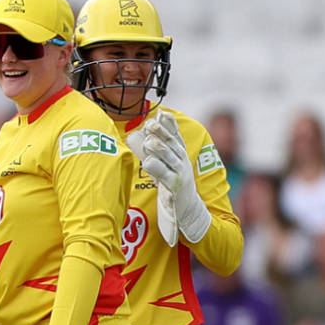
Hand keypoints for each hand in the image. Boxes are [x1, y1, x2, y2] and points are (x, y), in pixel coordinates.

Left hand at [140, 110, 211, 242]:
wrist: (186, 210)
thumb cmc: (172, 184)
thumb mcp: (165, 165)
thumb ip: (154, 151)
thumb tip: (138, 134)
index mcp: (180, 154)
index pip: (175, 136)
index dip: (170, 125)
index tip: (161, 114)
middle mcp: (182, 161)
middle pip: (172, 143)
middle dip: (162, 132)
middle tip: (150, 123)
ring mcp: (180, 174)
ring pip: (169, 157)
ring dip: (159, 148)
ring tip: (149, 140)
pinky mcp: (175, 187)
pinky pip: (165, 176)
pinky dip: (157, 168)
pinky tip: (147, 162)